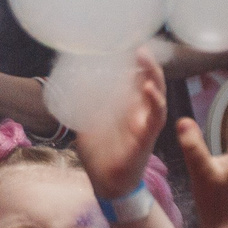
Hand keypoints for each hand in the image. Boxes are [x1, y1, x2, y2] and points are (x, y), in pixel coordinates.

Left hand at [70, 49, 166, 197]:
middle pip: (151, 81)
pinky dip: (154, 101)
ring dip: (153, 75)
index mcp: (128, 107)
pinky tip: (148, 89)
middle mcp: (141, 112)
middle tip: (138, 46)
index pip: (136, 79)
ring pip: (158, 94)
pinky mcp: (147, 137)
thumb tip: (69, 84)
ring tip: (144, 58)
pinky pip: (156, 117)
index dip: (136, 63)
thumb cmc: (101, 153)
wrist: (106, 183)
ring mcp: (146, 123)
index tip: (128, 44)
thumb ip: (85, 105)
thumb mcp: (88, 122)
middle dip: (147, 63)